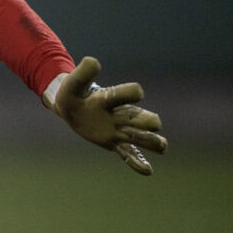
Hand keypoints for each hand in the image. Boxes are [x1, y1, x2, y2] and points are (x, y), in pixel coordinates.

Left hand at [51, 57, 167, 174]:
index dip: (131, 93)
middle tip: (149, 124)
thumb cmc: (73, 93)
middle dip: (148, 121)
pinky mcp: (114, 143)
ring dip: (151, 141)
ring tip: (161, 146)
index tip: (127, 94)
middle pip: (144, 118)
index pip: (132, 93)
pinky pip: (129, 155)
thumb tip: (93, 61)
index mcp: (113, 98)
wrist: (71, 107)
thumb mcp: (73, 83)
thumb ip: (82, 72)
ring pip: (142, 137)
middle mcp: (121, 114)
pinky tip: (147, 171)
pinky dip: (138, 162)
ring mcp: (119, 130)